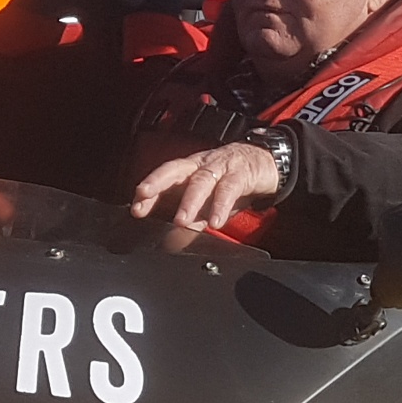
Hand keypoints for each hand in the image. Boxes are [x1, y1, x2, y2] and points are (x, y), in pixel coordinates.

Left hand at [130, 141, 279, 230]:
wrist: (266, 163)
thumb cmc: (232, 181)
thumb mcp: (208, 199)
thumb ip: (192, 216)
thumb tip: (174, 239)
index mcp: (189, 170)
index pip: (163, 177)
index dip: (149, 190)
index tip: (135, 208)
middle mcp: (201, 165)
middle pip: (175, 170)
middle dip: (157, 183)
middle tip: (142, 199)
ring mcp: (221, 167)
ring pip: (201, 180)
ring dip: (189, 201)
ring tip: (180, 220)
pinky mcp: (241, 173)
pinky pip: (229, 189)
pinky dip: (220, 206)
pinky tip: (215, 221)